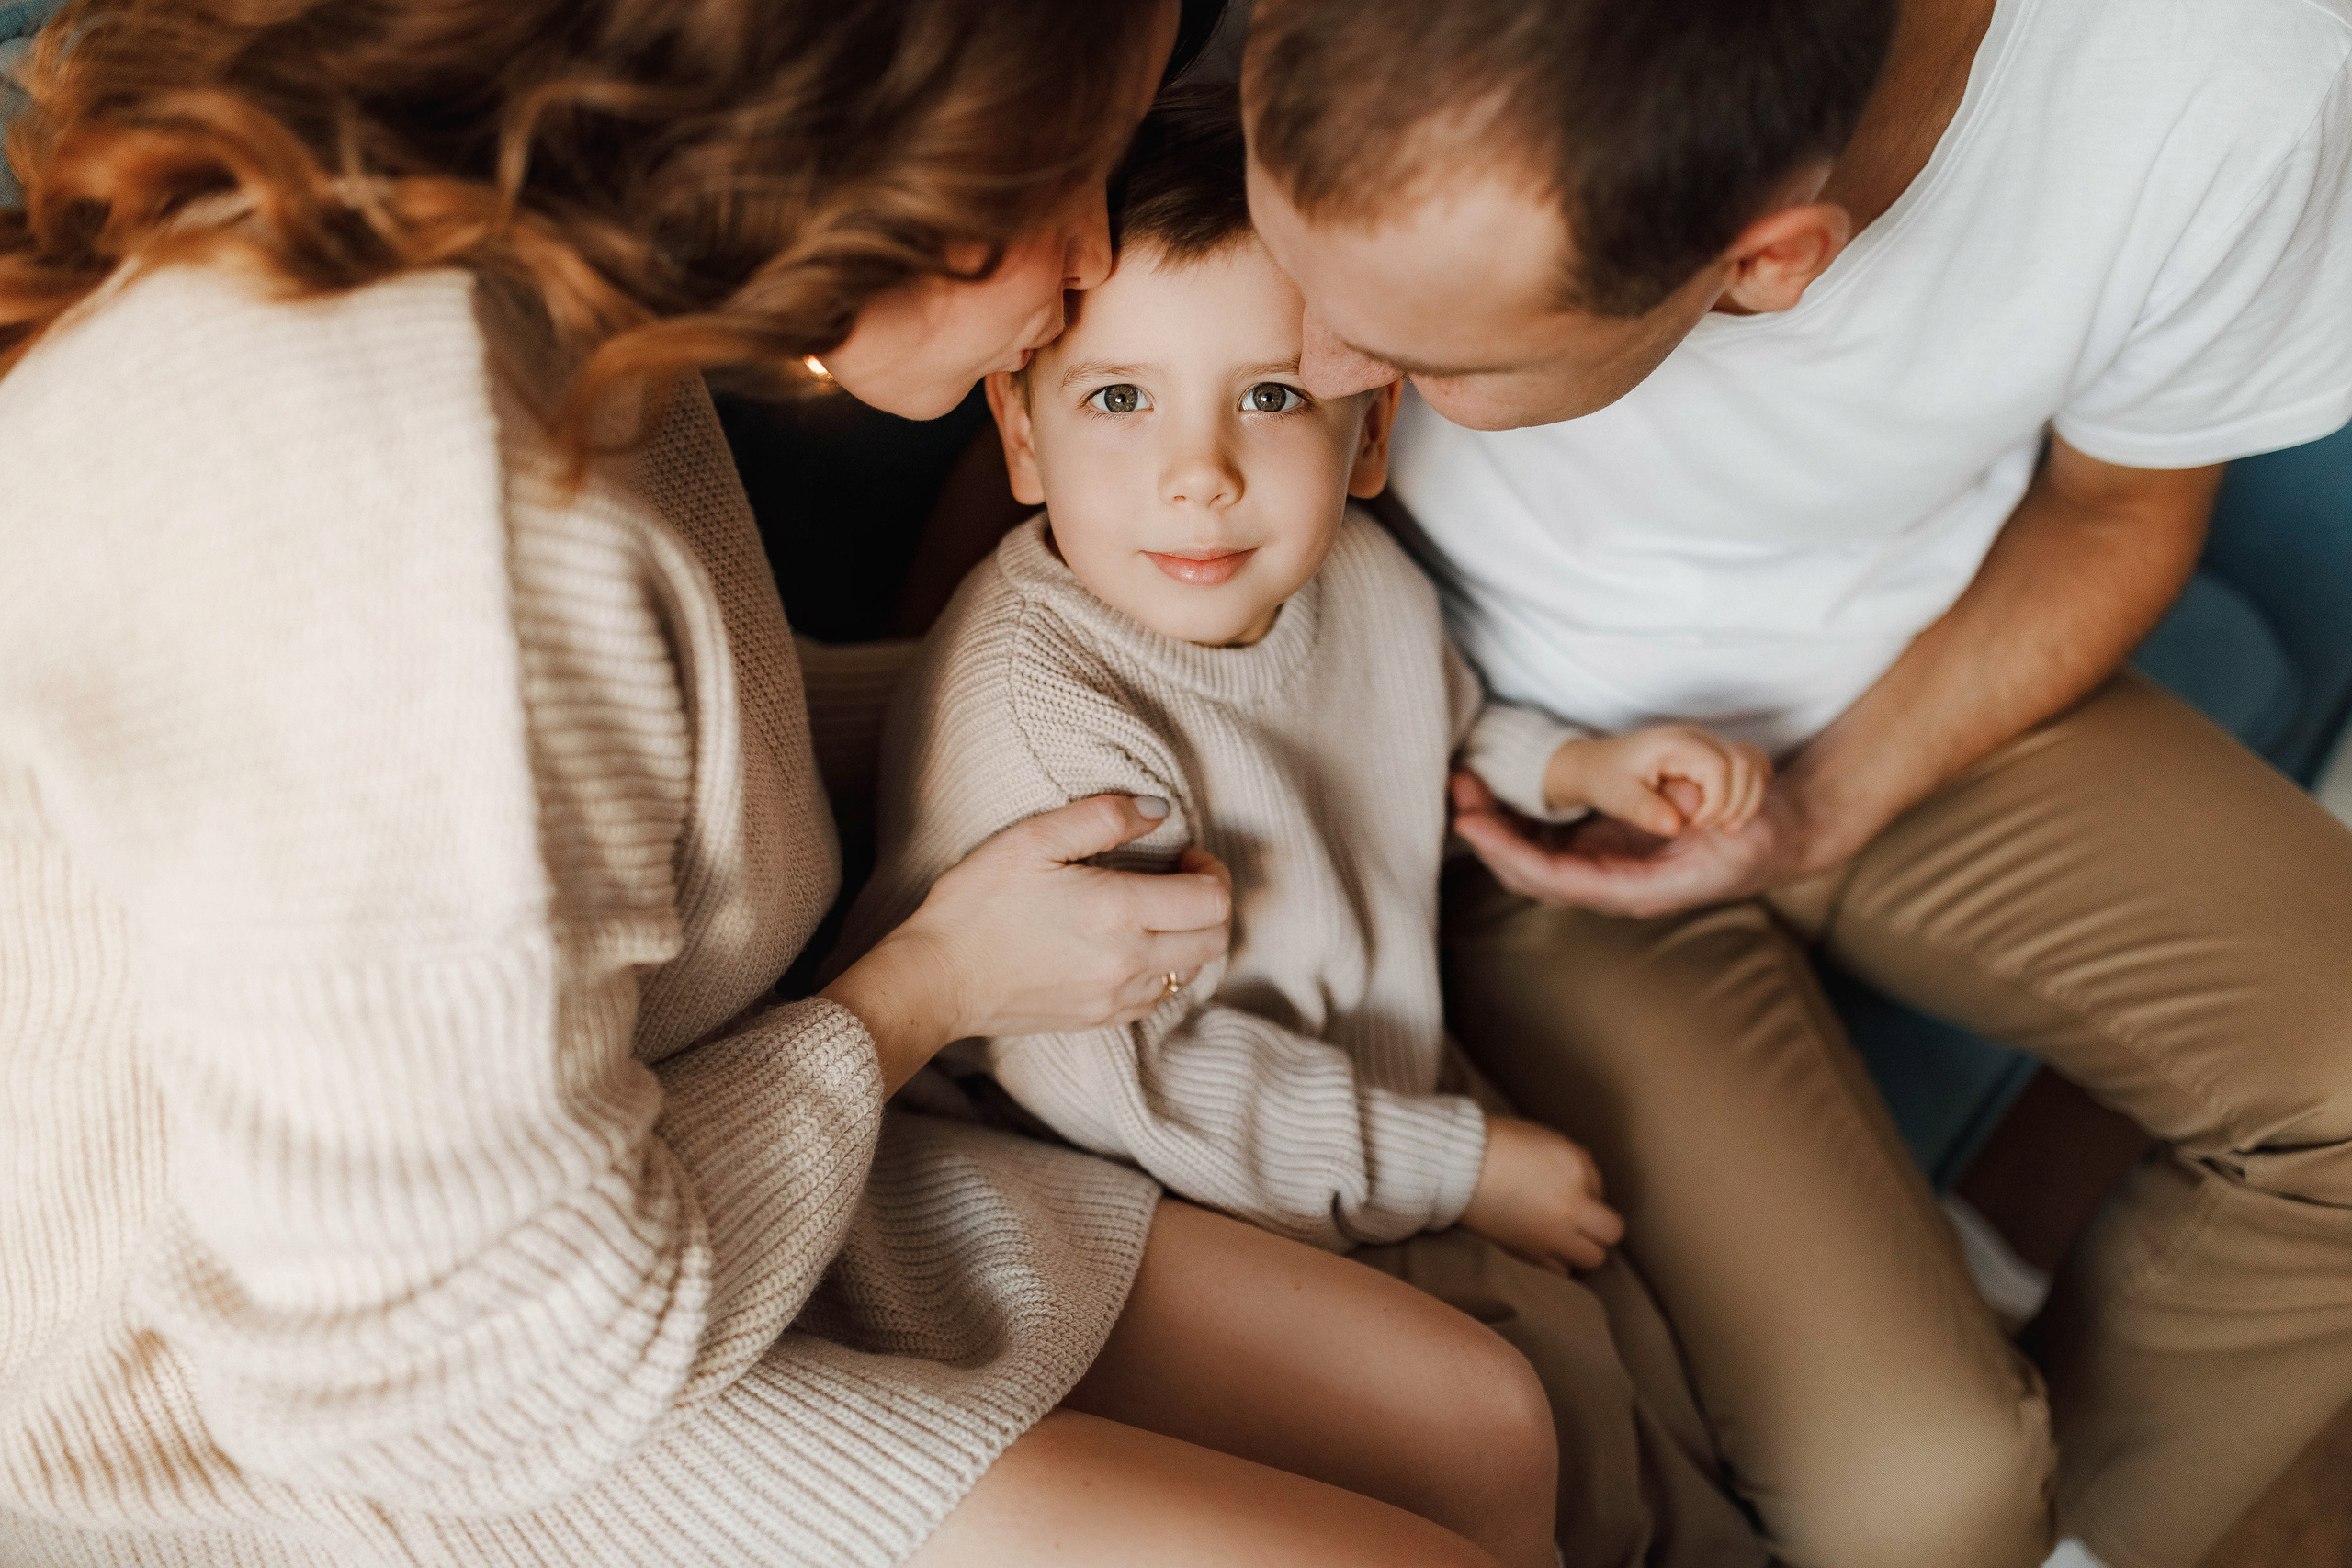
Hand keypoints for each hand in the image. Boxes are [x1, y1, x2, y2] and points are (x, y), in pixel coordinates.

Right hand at [823, 794, 1231, 1089]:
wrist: (935, 980)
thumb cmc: (975, 904)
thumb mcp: (1032, 840)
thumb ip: (1103, 817)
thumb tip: (1159, 810)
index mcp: (1117, 912)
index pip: (1211, 901)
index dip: (1212, 871)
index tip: (1185, 856)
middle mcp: (1128, 962)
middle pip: (1215, 940)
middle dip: (1211, 903)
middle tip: (1179, 878)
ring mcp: (1116, 998)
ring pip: (1192, 972)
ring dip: (1190, 937)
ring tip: (1155, 910)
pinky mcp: (1099, 1020)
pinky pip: (1158, 997)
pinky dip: (1163, 968)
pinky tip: (1131, 945)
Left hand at [1452, 768, 1814, 917]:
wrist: (1775, 842)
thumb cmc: (1756, 840)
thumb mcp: (1734, 832)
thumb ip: (1701, 826)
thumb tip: (1671, 815)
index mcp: (1636, 889)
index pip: (1558, 879)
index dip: (1512, 853)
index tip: (1474, 826)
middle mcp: (1611, 886)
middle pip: (1531, 874)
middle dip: (1490, 838)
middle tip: (1456, 795)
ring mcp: (1605, 869)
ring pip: (1532, 860)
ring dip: (1496, 827)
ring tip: (1463, 787)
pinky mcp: (1605, 850)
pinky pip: (1547, 843)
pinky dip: (1516, 822)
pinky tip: (1492, 797)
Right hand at [1459, 1115, 1623, 1273]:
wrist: (1457, 1167)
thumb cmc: (1500, 1144)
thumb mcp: (1550, 1141)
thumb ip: (1579, 1167)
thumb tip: (1591, 1193)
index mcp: (1576, 1172)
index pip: (1602, 1191)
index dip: (1593, 1193)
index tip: (1577, 1191)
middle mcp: (1570, 1208)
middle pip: (1610, 1233)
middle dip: (1600, 1226)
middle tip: (1582, 1219)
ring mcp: (1550, 1235)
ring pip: (1591, 1259)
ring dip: (1583, 1247)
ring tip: (1566, 1235)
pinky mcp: (1528, 1253)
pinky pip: (1560, 1271)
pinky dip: (1558, 1261)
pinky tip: (1547, 1246)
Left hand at [1543, 725, 1770, 836]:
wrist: (1597, 764)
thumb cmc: (1606, 779)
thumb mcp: (1618, 798)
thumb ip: (1644, 811)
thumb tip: (1675, 826)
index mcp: (1674, 744)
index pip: (1719, 768)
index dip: (1716, 802)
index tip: (1695, 826)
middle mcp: (1696, 737)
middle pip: (1744, 763)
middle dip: (1736, 803)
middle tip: (1710, 829)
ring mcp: (1708, 743)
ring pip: (1753, 763)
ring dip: (1748, 798)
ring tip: (1724, 826)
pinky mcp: (1713, 754)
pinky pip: (1750, 765)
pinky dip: (1750, 789)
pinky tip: (1730, 813)